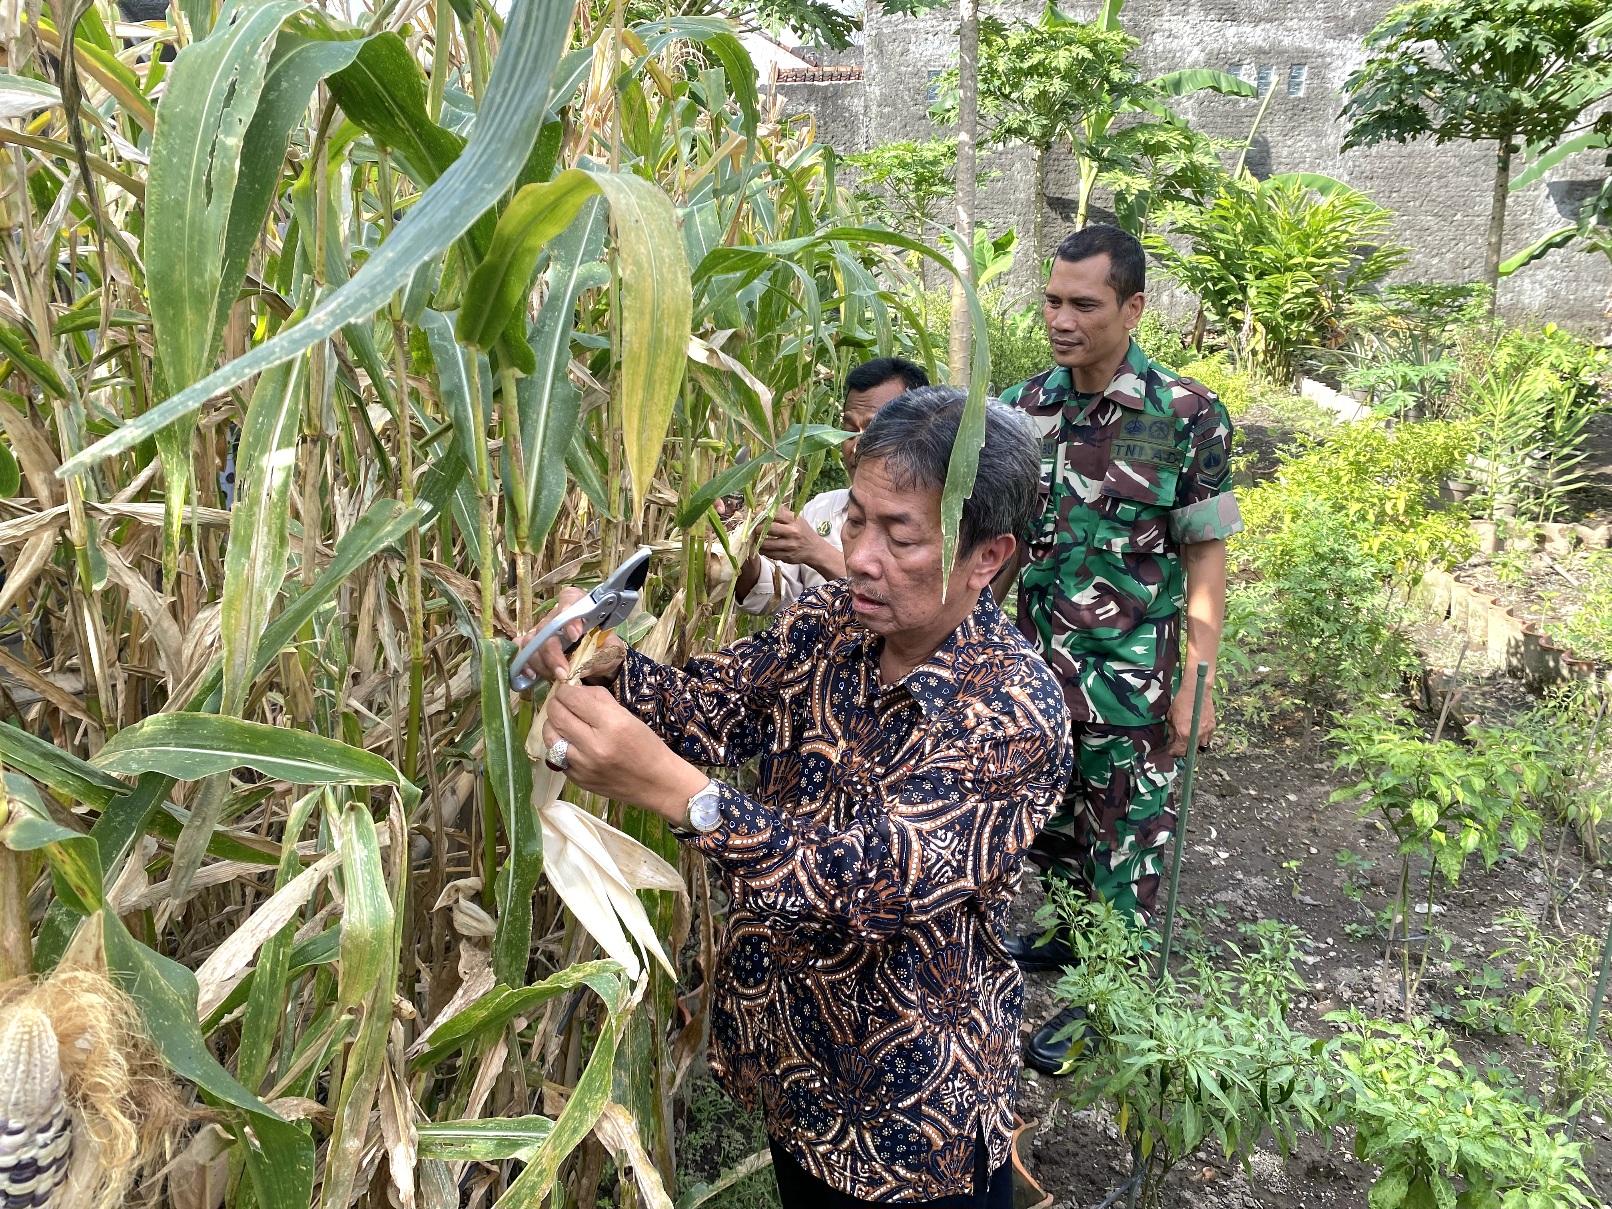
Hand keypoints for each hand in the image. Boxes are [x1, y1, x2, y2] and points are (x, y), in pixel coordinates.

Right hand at [514, 587, 622, 683]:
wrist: (600, 657)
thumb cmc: (606, 647)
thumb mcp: (611, 651)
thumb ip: (598, 656)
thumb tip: (579, 668)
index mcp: (580, 606)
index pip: (570, 599)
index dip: (569, 617)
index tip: (575, 635)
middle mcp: (557, 614)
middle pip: (546, 627)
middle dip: (553, 653)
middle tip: (564, 673)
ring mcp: (542, 629)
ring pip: (531, 641)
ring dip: (541, 662)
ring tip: (556, 677)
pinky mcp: (533, 644)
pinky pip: (521, 650)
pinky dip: (524, 663)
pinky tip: (533, 676)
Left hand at [541, 682, 709, 823]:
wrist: (656, 783)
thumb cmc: (646, 745)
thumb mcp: (627, 716)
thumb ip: (599, 699)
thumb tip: (574, 689)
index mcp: (611, 725)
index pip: (573, 699)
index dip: (566, 690)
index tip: (568, 689)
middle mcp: (594, 746)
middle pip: (557, 716)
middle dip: (556, 704)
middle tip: (563, 703)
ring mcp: (583, 766)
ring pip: (549, 736)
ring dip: (552, 724)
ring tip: (563, 722)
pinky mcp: (577, 779)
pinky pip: (555, 756)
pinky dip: (559, 744)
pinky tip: (570, 742)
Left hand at [759, 508, 837, 574]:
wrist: (814, 549)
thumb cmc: (802, 531)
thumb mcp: (796, 519)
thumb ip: (782, 513)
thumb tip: (763, 508)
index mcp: (794, 520)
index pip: (774, 514)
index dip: (761, 514)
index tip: (753, 516)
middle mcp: (792, 532)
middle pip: (769, 529)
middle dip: (757, 529)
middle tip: (754, 529)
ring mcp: (789, 546)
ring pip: (766, 544)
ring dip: (757, 541)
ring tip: (755, 539)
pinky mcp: (786, 556)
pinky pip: (769, 554)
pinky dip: (762, 550)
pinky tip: (761, 547)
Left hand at [1166, 684, 1215, 757]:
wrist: (1197, 691)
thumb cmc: (1181, 702)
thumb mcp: (1171, 716)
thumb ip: (1172, 730)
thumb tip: (1172, 738)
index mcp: (1184, 734)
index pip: (1180, 751)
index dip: (1174, 753)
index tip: (1171, 751)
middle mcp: (1196, 735)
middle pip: (1191, 751)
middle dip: (1184, 750)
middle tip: (1180, 745)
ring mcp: (1206, 732)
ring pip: (1201, 746)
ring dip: (1195, 745)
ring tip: (1190, 740)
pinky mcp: (1213, 726)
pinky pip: (1209, 738)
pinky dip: (1203, 738)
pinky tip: (1199, 733)